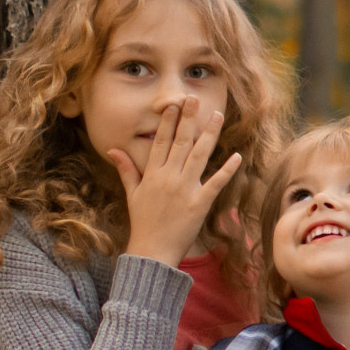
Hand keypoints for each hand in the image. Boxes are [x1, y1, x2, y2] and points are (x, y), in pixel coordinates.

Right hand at [114, 98, 241, 267]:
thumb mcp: (132, 193)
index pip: (161, 141)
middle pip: (181, 142)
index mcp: (152, 174)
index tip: (174, 104)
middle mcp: (168, 177)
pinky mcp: (199, 204)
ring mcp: (185, 189)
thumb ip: (126, 169)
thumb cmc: (143, 222)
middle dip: (188, 118)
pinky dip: (227, 170)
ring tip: (217, 115)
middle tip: (195, 98)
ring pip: (199, 155)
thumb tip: (112, 150)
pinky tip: (237, 156)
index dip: (169, 121)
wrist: (152, 251)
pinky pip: (215, 183)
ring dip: (209, 135)